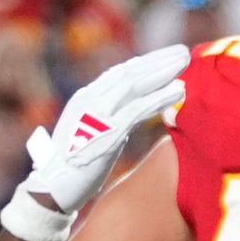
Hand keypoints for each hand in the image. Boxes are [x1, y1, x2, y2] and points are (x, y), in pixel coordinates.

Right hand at [0, 45, 189, 240]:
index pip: (121, 73)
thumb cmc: (77, 167)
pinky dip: (160, 98)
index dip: (146, 63)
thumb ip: (113, 119)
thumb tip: (136, 112)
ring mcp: (97, 113)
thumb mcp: (95, 133)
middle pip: (130, 72)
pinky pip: (138, 109)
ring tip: (186, 63)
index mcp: (87, 98)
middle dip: (158, 61)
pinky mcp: (107, 131)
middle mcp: (90, 99)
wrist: (53, 188)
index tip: (168, 57)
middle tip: (184, 52)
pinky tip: (179, 91)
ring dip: (163, 72)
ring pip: (134, 84)